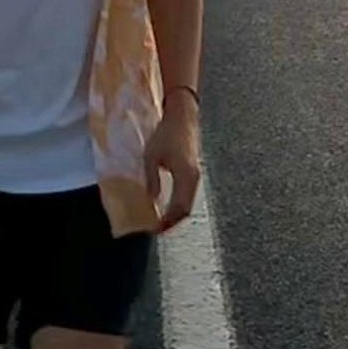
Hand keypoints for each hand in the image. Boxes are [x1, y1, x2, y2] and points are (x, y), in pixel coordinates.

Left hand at [143, 93, 201, 233]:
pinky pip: (187, 196)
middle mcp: (194, 179)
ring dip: (175, 215)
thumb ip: (152, 179)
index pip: (179, 207)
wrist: (183, 117)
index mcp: (186, 175)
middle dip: (172, 222)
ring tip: (161, 222)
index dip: (168, 221)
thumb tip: (152, 200)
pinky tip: (167, 208)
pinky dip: (178, 206)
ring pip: (188, 204)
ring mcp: (195, 176)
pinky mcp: (193, 173)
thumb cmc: (166, 134)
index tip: (156, 229)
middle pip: (186, 209)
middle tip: (157, 230)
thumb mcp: (152, 156)